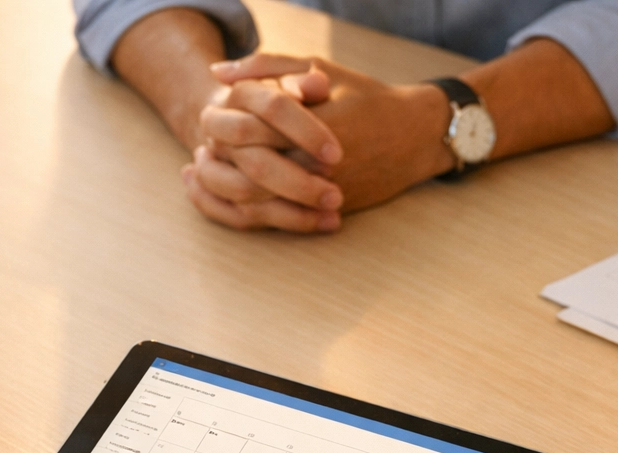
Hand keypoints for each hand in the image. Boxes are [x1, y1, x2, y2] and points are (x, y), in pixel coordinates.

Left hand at [188, 54, 451, 231]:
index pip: (249, 131)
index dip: (222, 129)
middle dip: (219, 163)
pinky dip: (245, 212)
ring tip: (204, 173)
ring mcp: (322, 191)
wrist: (414, 136)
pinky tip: (227, 197)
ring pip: (258, 202)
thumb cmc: (364, 97)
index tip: (209, 121)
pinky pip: (277, 221)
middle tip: (202, 151)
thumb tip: (218, 74)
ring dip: (224, 190)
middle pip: (247, 171)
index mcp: (309, 123)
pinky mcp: (327, 211)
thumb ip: (267, 66)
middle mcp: (314, 163)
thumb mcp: (320, 68)